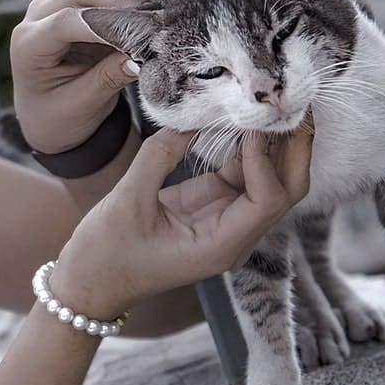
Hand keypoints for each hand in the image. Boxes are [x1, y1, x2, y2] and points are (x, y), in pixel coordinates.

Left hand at [10, 0, 159, 153]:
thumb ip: (106, 80)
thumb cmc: (56, 116)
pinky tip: (155, 14)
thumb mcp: (80, 106)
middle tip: (158, 21)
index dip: (106, 23)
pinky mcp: (80, 3)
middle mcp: (38, 17)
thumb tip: (138, 57)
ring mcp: (58, 5)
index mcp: (28, 46)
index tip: (139, 34)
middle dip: (125, 1)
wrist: (48, 117)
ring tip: (162, 19)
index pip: (65, 22)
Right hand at [48, 113, 314, 319]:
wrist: (91, 283)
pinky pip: (242, 171)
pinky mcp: (212, 205)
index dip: (265, 159)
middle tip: (290, 102)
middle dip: (294, 148)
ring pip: (271, 178)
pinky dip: (245, 145)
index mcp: (220, 247)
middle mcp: (234, 236)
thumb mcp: (126, 202)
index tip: (249, 124)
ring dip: (274, 142)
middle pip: (286, 190)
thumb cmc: (105, 255)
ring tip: (270, 101)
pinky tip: (241, 117)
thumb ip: (159, 156)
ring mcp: (227, 220)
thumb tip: (187, 120)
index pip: (268, 200)